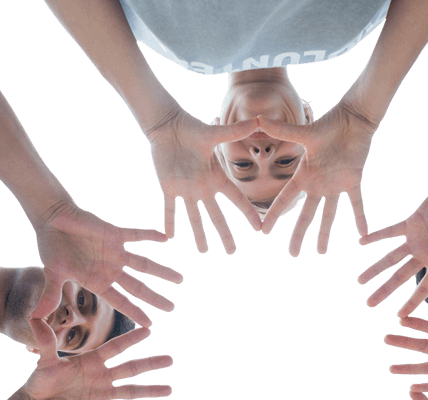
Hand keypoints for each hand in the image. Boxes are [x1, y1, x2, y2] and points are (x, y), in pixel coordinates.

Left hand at [19, 323, 171, 399]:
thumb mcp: (44, 360)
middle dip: (151, 364)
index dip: (131, 340)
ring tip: (169, 389)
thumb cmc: (40, 380)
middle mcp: (102, 376)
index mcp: (92, 361)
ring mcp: (102, 394)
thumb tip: (35, 318)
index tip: (149, 330)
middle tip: (170, 359)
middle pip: (131, 369)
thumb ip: (45, 342)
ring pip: (131, 391)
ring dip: (150, 390)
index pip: (116, 348)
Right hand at [32, 201, 180, 327]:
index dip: (135, 311)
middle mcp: (110, 269)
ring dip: (162, 271)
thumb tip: (35, 319)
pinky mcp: (116, 234)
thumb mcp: (52, 273)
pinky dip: (151, 235)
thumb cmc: (52, 246)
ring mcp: (115, 252)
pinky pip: (137, 235)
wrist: (53, 219)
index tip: (151, 324)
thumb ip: (50, 295)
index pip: (120, 300)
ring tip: (180, 279)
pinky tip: (167, 238)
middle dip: (155, 297)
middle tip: (172, 308)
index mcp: (97, 281)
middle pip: (137, 287)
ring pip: (143, 264)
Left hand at [145, 107, 261, 253]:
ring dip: (199, 234)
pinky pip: (169, 209)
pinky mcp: (169, 187)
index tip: (259, 228)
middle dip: (224, 234)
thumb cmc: (192, 128)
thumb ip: (235, 131)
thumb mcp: (215, 133)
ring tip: (204, 252)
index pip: (236, 199)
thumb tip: (259, 120)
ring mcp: (186, 189)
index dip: (248, 213)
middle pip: (216, 215)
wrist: (168, 126)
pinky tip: (169, 238)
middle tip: (231, 252)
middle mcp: (203, 187)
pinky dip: (169, 222)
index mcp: (216, 177)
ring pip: (194, 217)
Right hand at [255, 99, 373, 255]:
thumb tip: (257, 119)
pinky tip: (363, 233)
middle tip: (293, 255)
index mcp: (304, 175)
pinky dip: (360, 217)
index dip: (274, 215)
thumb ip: (282, 130)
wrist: (353, 119)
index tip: (264, 231)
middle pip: (306, 214)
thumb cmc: (328, 124)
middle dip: (299, 235)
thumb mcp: (304, 132)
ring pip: (329, 214)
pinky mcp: (353, 180)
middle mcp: (317, 184)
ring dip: (325, 233)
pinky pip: (357, 203)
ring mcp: (335, 185)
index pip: (285, 199)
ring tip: (321, 252)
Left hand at [358, 177, 427, 315]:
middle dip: (385, 290)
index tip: (399, 316)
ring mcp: (416, 240)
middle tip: (369, 304)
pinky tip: (361, 242)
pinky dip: (376, 235)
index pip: (423, 288)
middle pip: (400, 277)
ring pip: (391, 257)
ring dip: (375, 268)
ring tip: (359, 281)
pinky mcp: (411, 223)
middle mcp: (425, 255)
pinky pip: (390, 231)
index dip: (411, 302)